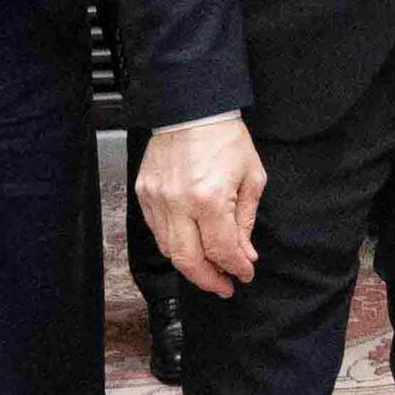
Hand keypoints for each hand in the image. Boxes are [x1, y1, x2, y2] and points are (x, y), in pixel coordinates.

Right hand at [136, 113, 266, 293]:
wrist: (191, 108)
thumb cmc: (224, 138)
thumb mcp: (251, 178)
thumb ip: (246, 221)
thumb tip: (244, 253)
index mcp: (209, 199)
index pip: (222, 250)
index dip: (236, 268)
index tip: (244, 274)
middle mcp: (178, 203)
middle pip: (188, 261)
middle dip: (208, 280)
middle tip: (223, 286)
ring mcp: (156, 199)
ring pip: (169, 250)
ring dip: (191, 265)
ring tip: (209, 268)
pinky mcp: (143, 193)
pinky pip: (157, 231)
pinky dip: (174, 244)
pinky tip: (190, 243)